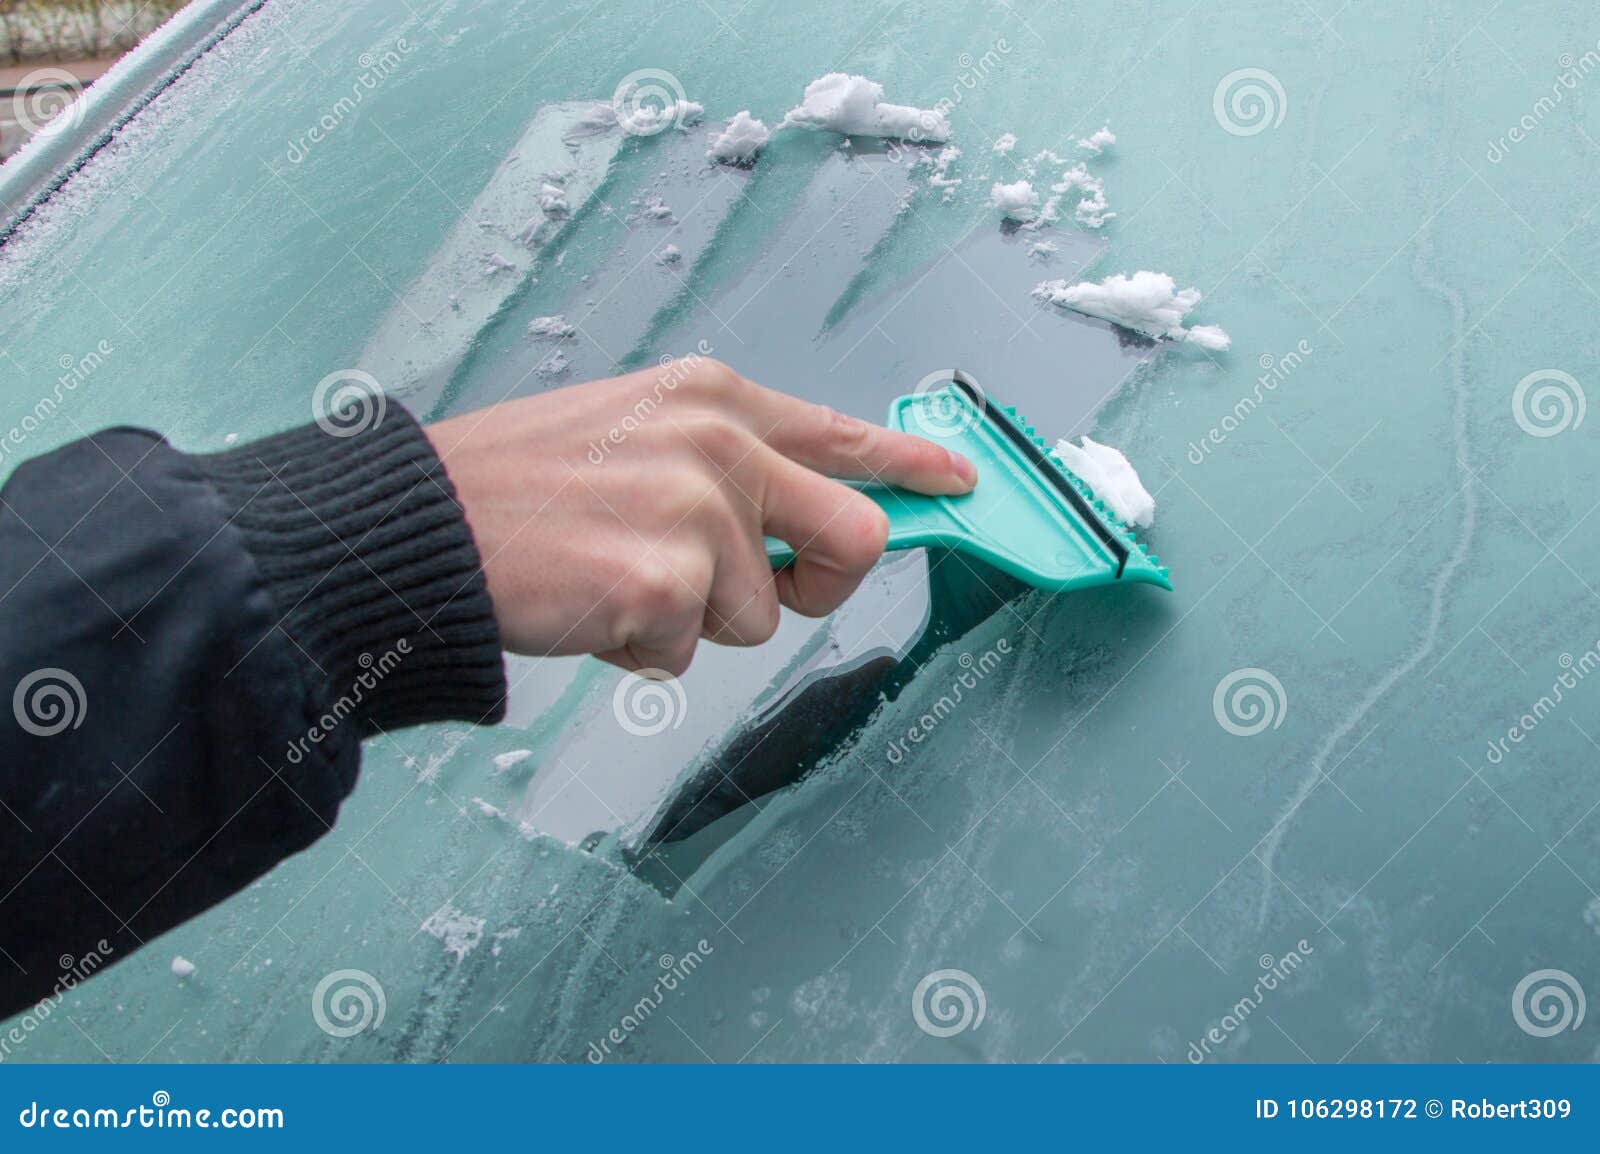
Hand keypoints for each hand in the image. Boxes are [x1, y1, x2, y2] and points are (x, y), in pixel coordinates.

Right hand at [425, 358, 975, 674]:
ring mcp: (696, 515)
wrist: (422, 526)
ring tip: (615, 579)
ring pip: (760, 616)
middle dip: (816, 582)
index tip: (958, 483)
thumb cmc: (521, 487)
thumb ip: (726, 462)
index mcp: (714, 399)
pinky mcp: (665, 586)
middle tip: (756, 587)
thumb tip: (797, 518)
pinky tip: (589, 607)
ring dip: (694, 620)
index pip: (843, 435)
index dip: (912, 465)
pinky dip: (642, 650)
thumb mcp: (635, 433)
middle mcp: (719, 446)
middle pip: (852, 537)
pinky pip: (689, 653)